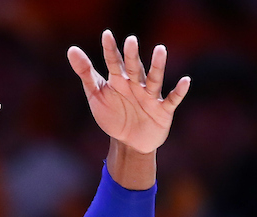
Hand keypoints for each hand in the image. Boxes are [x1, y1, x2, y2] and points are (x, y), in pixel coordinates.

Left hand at [68, 31, 188, 153]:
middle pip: (133, 68)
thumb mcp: (96, 95)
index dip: (110, 50)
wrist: (129, 142)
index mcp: (119, 80)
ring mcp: (150, 96)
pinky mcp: (163, 110)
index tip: (106, 35)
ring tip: (160, 49)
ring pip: (154, 79)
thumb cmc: (113, 114)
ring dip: (157, 66)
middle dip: (132, 56)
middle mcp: (136, 84)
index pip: (113, 62)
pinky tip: (185, 81)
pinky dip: (179, 91)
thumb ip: (86, 73)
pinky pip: (173, 99)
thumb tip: (71, 49)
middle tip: (130, 40)